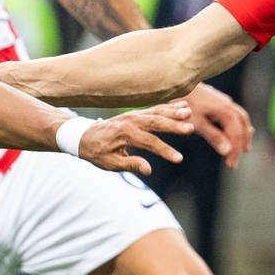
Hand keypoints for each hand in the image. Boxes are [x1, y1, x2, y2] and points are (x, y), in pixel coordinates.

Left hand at [78, 102, 193, 174]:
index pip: (148, 142)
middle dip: (173, 126)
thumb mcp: (110, 163)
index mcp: (123, 134)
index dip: (164, 151)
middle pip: (155, 122)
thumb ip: (129, 165)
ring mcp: (133, 115)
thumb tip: (148, 170)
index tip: (179, 159)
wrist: (84, 136)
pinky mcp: (136, 113)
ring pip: (156, 112)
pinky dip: (169, 107)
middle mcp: (130, 121)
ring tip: (189, 112)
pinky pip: (155, 108)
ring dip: (173, 112)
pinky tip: (184, 105)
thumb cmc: (97, 152)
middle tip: (190, 128)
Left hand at [182, 82, 252, 169]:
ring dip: (244, 134)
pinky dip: (238, 126)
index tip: (230, 166)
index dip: (235, 151)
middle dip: (242, 144)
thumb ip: (213, 136)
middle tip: (236, 161)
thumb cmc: (184, 103)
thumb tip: (227, 151)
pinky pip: (235, 114)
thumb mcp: (196, 123)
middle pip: (243, 126)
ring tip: (245, 148)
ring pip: (241, 119)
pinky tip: (233, 131)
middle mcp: (229, 104)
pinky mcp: (218, 100)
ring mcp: (224, 101)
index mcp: (226, 111)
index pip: (236, 135)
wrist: (176, 83)